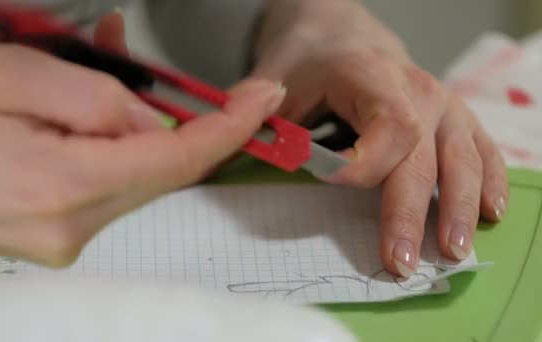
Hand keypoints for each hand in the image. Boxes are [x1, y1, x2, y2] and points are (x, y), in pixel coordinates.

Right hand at [0, 13, 284, 266]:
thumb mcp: (9, 75)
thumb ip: (98, 98)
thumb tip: (154, 121)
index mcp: (62, 187)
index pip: (177, 159)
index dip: (229, 127)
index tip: (263, 99)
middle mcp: (72, 228)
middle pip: (160, 169)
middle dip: (171, 114)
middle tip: (140, 62)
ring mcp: (64, 240)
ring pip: (134, 175)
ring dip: (132, 127)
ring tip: (86, 78)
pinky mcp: (56, 237)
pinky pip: (108, 186)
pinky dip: (111, 148)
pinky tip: (79, 118)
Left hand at [252, 0, 508, 275]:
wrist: (338, 32)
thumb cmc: (306, 61)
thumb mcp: (275, 78)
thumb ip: (256, 112)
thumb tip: (234, 140)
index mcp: (370, 75)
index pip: (388, 127)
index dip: (366, 166)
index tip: (334, 187)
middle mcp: (415, 87)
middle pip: (423, 154)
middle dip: (411, 211)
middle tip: (400, 261)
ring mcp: (441, 101)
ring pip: (462, 155)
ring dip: (460, 205)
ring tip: (453, 249)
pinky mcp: (453, 115)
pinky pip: (482, 147)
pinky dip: (489, 180)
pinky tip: (491, 212)